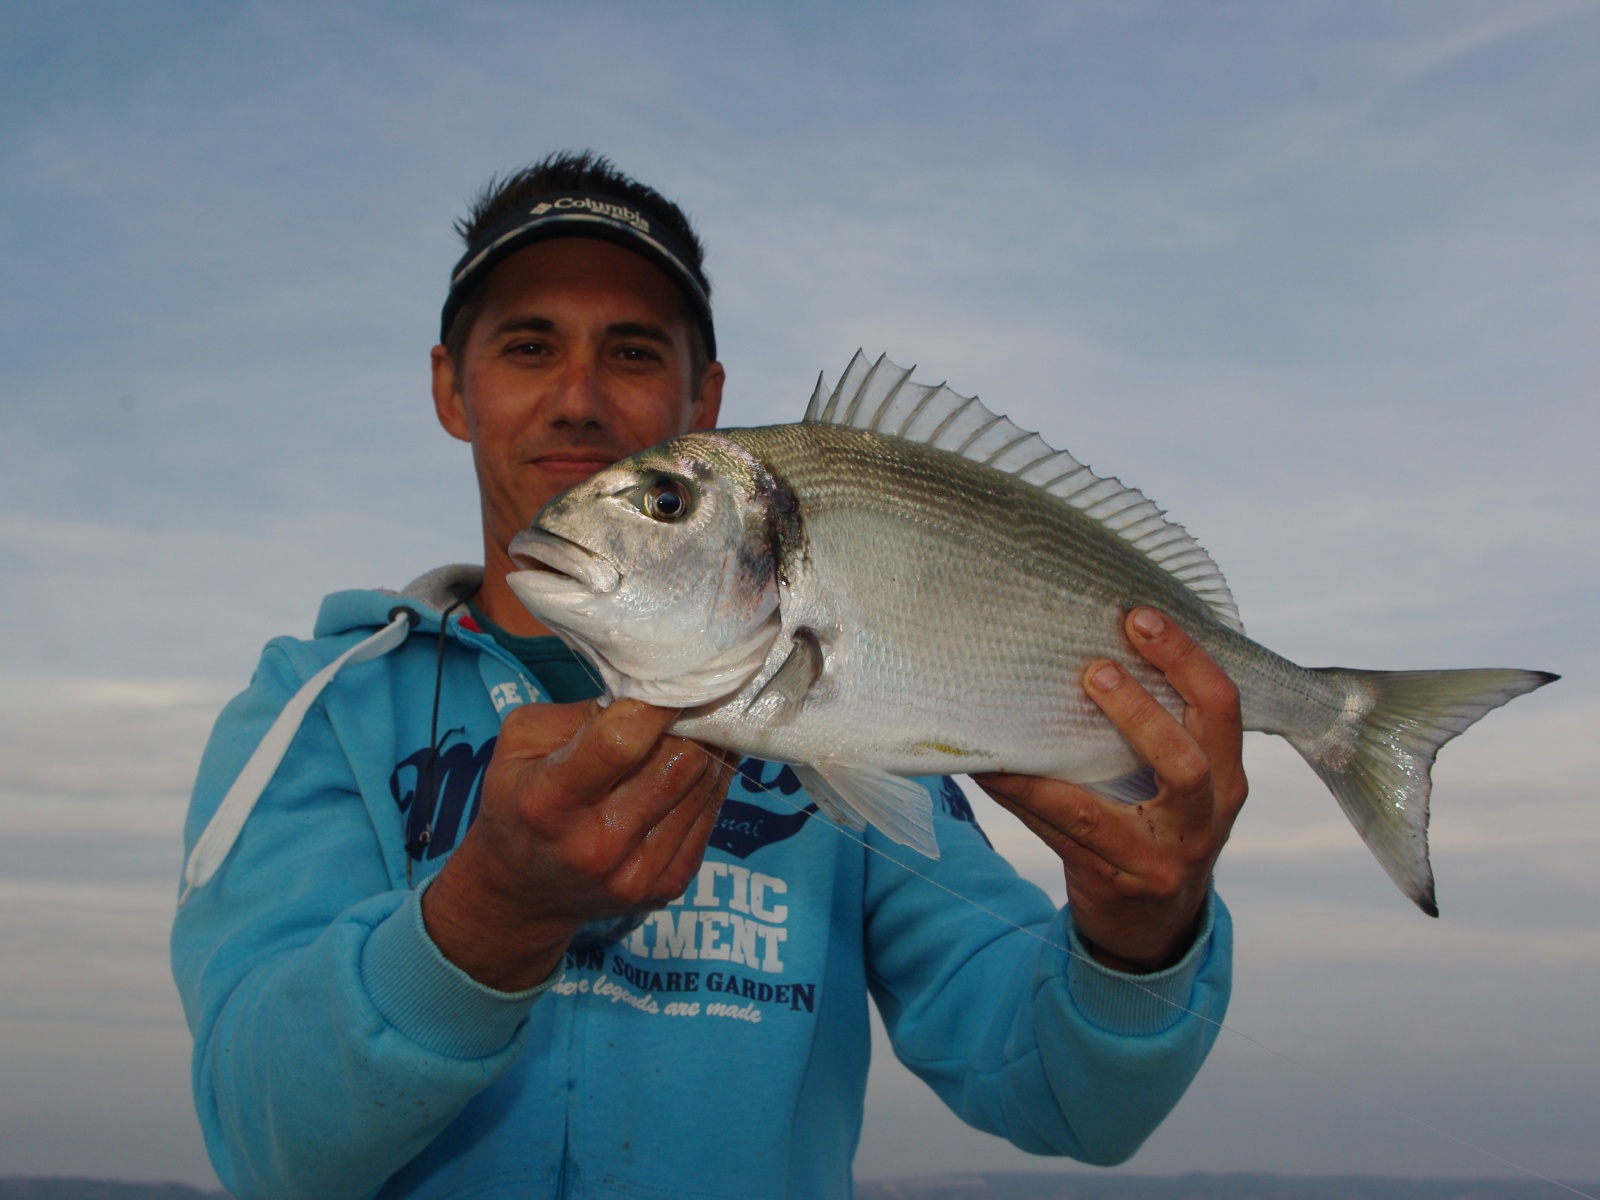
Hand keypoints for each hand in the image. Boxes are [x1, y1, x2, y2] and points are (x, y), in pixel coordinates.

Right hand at [422, 699, 734, 990]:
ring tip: (692, 731)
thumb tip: (651, 694)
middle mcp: (596, 845)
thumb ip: (582, 715)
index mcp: (549, 802)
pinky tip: (691, 769)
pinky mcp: (669, 886)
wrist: (520, 892)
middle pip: (680, 762)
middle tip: (688, 703)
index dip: (657, 705)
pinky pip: (712, 815)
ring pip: (705, 785)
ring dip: (705, 751)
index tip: (672, 680)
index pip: (621, 742)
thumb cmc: (518, 801)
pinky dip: (708, 784)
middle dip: (689, 723)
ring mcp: (637, 873)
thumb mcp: (521, 743)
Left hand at [974, 607, 1246, 973]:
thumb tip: (1091, 639)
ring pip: (1101, 812)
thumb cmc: (1162, 826)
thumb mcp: (1184, 782)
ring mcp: (1156, 859)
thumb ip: (1163, 727)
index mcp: (1227, 777)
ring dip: (1054, 764)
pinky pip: (1057, 834)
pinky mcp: (1110, 882)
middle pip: (1187, 761)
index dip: (1186, 658)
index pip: (1221, 706)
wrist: (1154, 924)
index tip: (1140, 616)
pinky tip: (990, 768)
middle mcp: (1203, 819)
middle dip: (1139, 711)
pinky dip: (1022, 796)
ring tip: (1021, 722)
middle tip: (1094, 668)